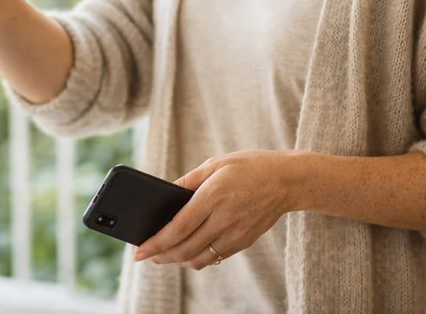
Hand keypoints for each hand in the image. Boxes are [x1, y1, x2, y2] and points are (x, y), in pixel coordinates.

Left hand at [133, 150, 298, 270]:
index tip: (138, 251)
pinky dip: (196, 259)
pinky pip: (214, 258)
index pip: (178, 228)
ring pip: (199, 258)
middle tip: (146, 256)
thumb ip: (187, 181)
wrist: (287, 180)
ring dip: (177, 260)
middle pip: (185, 248)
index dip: (156, 243)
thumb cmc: (248, 166)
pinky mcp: (244, 242)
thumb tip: (164, 196)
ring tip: (163, 255)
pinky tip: (187, 252)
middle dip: (161, 256)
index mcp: (214, 196)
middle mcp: (224, 219)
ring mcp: (236, 234)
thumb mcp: (216, 164)